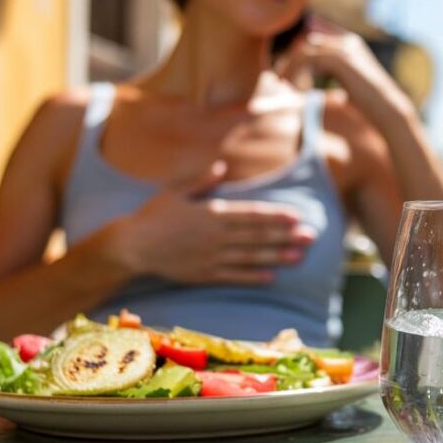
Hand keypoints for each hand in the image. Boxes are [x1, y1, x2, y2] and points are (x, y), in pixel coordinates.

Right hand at [107, 161, 315, 284]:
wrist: (131, 246)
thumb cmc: (152, 215)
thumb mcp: (175, 191)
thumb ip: (201, 181)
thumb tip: (221, 165)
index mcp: (212, 213)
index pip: (251, 214)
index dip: (276, 216)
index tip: (297, 216)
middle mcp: (216, 236)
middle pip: (257, 236)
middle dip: (286, 236)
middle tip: (311, 236)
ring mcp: (211, 257)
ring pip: (251, 256)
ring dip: (277, 256)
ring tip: (300, 257)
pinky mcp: (203, 274)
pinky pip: (233, 276)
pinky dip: (253, 276)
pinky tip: (272, 277)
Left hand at [276, 17, 411, 123]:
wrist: (387, 111)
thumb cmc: (369, 107)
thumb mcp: (346, 91)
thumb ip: (330, 82)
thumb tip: (304, 90)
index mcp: (352, 46)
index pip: (316, 43)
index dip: (298, 58)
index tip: (284, 77)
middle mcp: (348, 42)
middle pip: (308, 44)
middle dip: (291, 61)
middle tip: (277, 80)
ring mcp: (345, 48)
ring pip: (306, 50)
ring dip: (292, 68)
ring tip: (284, 87)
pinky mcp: (341, 58)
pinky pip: (309, 60)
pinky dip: (299, 74)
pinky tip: (297, 91)